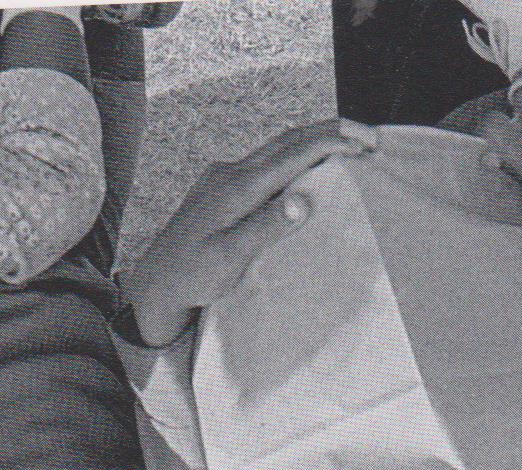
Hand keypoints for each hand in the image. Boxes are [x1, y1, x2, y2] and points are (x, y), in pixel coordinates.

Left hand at [119, 118, 377, 346]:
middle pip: (287, 140)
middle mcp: (229, 173)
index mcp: (236, 188)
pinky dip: (293, 157)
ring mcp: (223, 178)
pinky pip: (264, 163)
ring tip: (346, 143)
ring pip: (275, 148)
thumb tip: (302, 201)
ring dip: (312, 141)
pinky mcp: (220, 188)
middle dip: (329, 131)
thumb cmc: (191, 277)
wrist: (154, 286)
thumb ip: (265, 228)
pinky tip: (305, 167)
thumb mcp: (229, 259)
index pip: (292, 154)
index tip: (366, 142)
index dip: (332, 142)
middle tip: (367, 135)